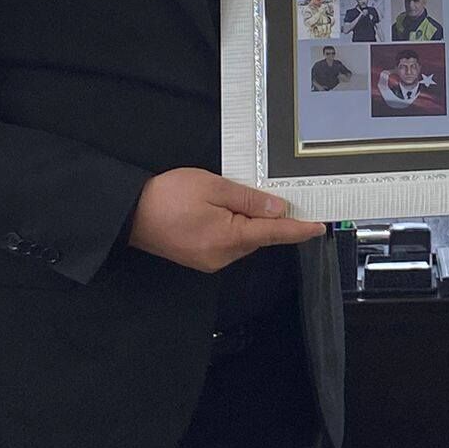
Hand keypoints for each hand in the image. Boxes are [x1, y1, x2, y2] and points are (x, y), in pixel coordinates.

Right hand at [129, 167, 323, 272]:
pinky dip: (235, 227)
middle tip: (275, 195)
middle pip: (259, 237)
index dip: (299, 230)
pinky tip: (225, 211)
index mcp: (229, 238)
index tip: (319, 227)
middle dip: (269, 218)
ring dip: (249, 221)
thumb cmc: (167, 196)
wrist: (129, 214)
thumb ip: (248, 199)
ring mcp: (210, 260)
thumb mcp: (213, 187)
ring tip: (236, 198)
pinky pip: (229, 242)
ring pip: (244, 239)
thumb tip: (278, 209)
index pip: (275, 234)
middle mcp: (223, 256)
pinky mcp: (200, 258)